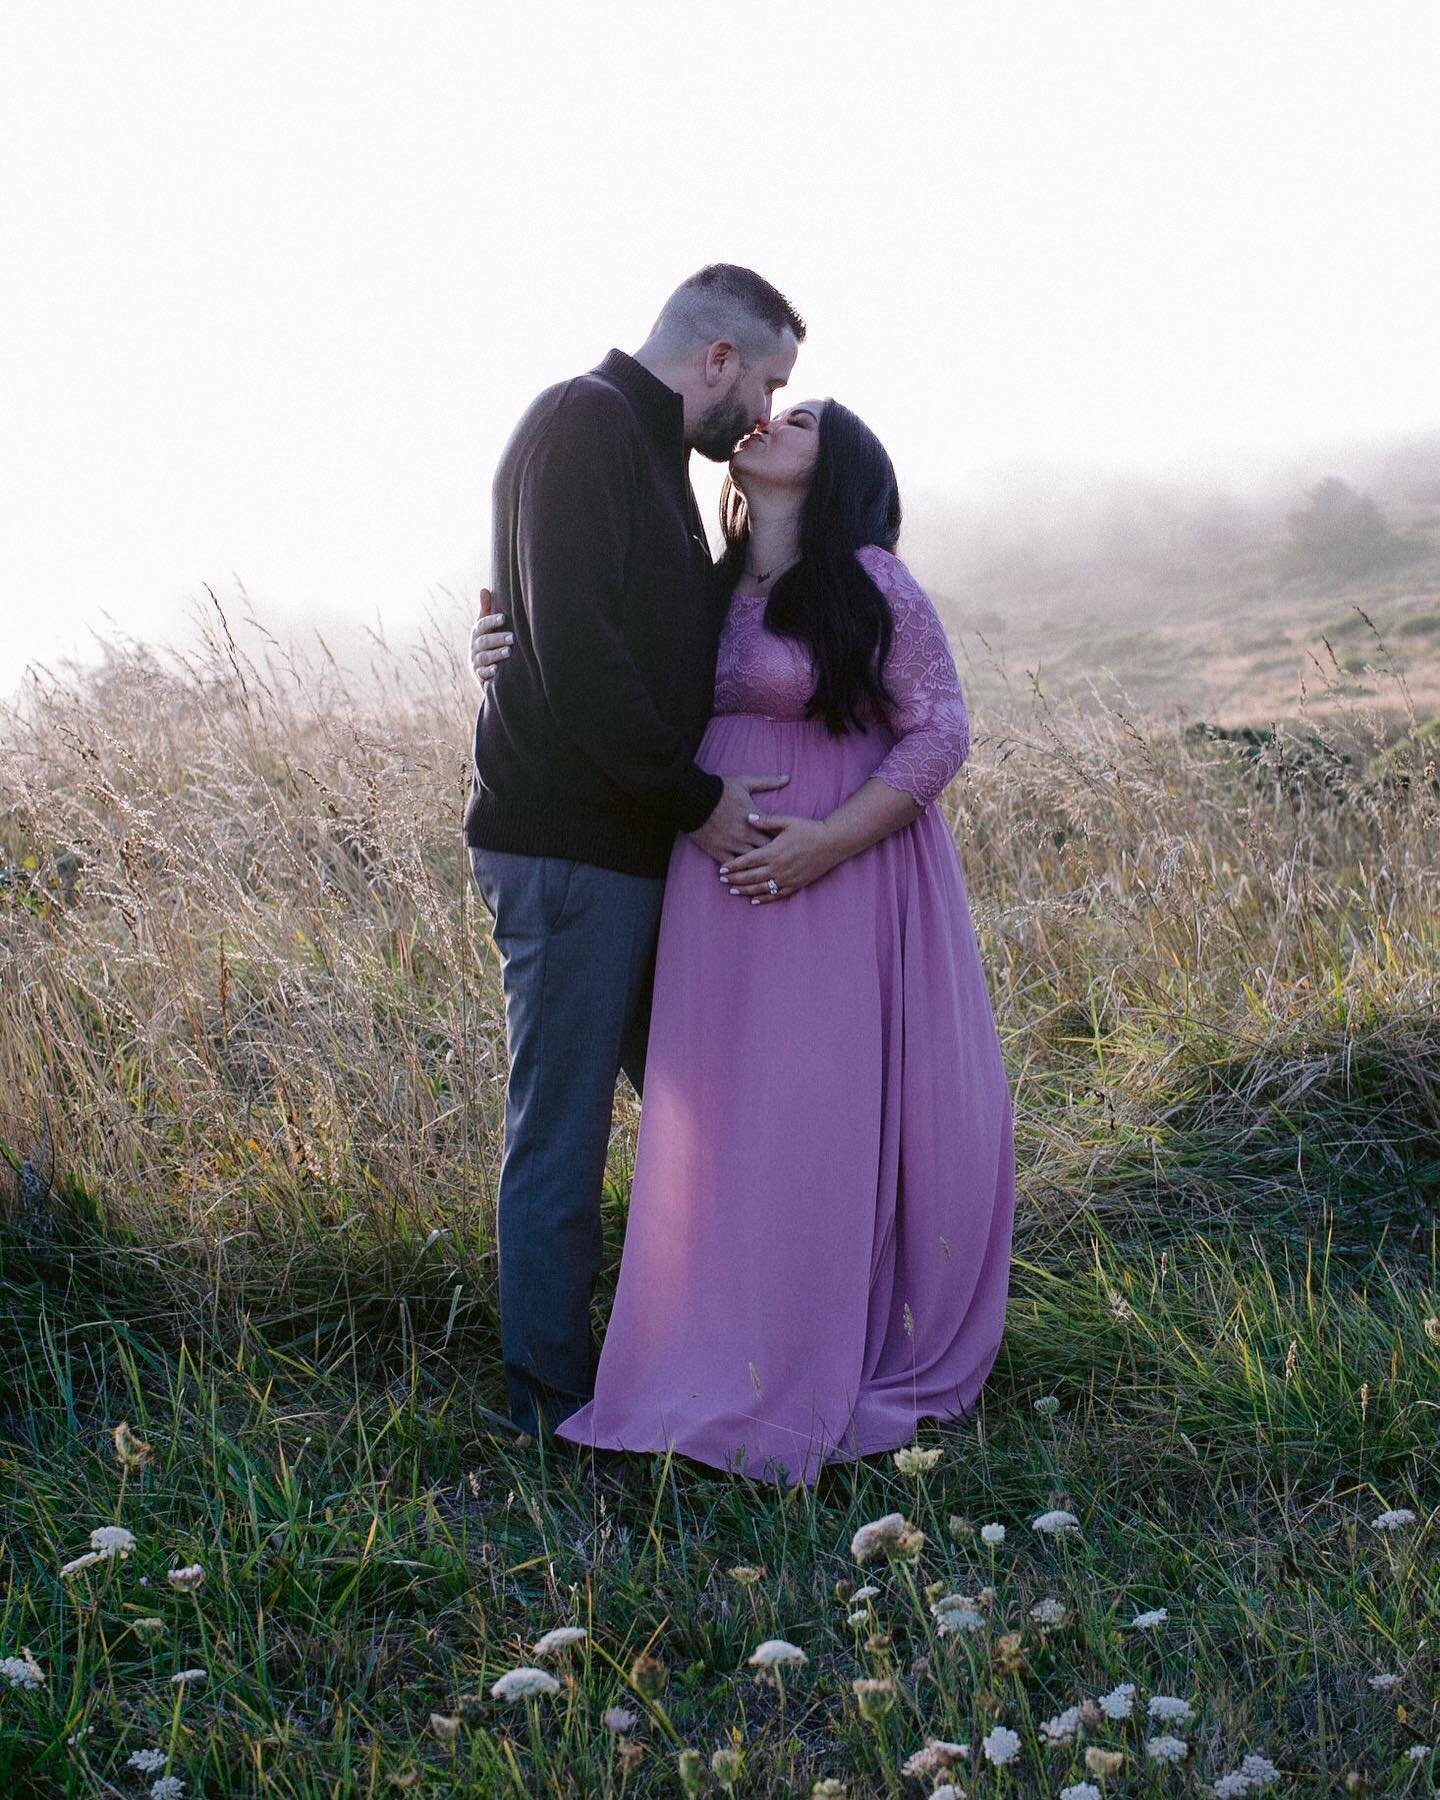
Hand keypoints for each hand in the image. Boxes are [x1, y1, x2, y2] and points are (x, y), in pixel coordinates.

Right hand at [470, 588, 513, 685]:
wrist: (482, 668)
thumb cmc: (488, 640)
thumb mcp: (486, 626)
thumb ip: (486, 609)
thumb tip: (484, 589)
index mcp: (477, 633)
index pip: (482, 625)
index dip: (491, 621)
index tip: (503, 618)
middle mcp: (474, 647)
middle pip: (484, 642)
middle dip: (498, 639)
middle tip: (512, 637)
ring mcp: (475, 661)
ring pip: (484, 657)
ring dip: (495, 654)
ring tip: (508, 652)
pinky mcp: (479, 675)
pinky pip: (482, 674)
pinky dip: (488, 672)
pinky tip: (497, 670)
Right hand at [686, 775, 790, 863]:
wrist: (691, 798)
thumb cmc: (719, 789)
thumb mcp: (745, 782)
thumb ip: (768, 782)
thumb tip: (787, 777)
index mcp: (755, 819)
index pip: (777, 833)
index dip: (784, 839)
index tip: (788, 842)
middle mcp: (746, 834)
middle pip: (768, 851)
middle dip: (774, 855)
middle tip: (781, 859)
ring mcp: (732, 844)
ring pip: (751, 862)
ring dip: (758, 866)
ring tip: (766, 871)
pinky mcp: (718, 851)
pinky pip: (731, 867)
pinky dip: (738, 872)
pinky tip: (744, 875)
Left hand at [718, 814, 840, 902]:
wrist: (832, 843)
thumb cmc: (809, 829)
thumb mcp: (787, 821)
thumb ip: (766, 821)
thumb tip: (747, 817)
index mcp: (774, 851)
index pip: (747, 860)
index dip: (733, 866)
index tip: (721, 869)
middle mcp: (779, 867)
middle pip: (751, 876)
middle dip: (735, 879)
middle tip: (722, 881)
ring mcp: (787, 878)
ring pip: (761, 888)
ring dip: (745, 890)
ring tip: (733, 891)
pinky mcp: (796, 884)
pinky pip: (777, 895)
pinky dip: (764, 899)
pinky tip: (754, 901)